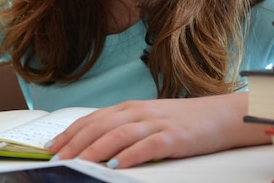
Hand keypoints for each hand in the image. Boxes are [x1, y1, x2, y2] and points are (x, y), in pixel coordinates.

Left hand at [46, 94, 268, 168]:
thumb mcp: (148, 119)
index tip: (51, 146)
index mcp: (129, 108)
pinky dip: (130, 155)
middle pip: (100, 126)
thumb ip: (124, 128)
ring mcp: (156, 123)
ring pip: (119, 134)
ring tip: (78, 162)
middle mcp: (139, 112)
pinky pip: (148, 146)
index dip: (70, 133)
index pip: (92, 119)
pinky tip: (116, 165)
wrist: (222, 115)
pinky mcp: (174, 137)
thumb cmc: (182, 120)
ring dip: (95, 149)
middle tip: (57, 158)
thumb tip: (94, 145)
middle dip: (75, 143)